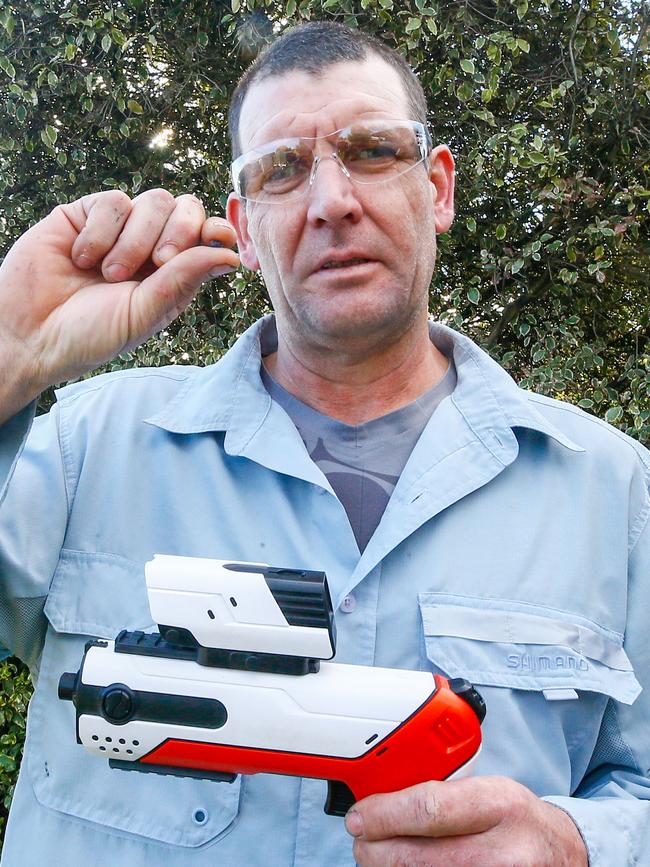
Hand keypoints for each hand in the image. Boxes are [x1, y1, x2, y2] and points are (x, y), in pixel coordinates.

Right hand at [0, 188, 239, 422]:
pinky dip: (102, 231)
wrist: (31, 334)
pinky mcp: (85, 214)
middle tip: (156, 263)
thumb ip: (184, 278)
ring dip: (134, 240)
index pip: (205, 236)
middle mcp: (149, 247)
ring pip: (153, 201)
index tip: (218, 237)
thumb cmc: (90, 335)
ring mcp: (118, 229)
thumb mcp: (144, 312)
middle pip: (184, 208)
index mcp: (172, 274)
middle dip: (178, 232)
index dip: (215, 230)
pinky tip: (83, 257)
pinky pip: (113, 201)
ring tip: (108, 274)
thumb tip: (230, 254)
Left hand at [345, 776, 587, 866]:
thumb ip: (442, 794)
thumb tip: (382, 799)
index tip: (360, 815)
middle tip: (361, 840)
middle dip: (378, 850)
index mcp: (500, 804)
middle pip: (420, 857)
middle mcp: (504, 852)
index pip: (430, 809)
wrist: (561, 855)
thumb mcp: (488, 790)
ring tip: (378, 856)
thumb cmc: (515, 819)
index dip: (385, 815)